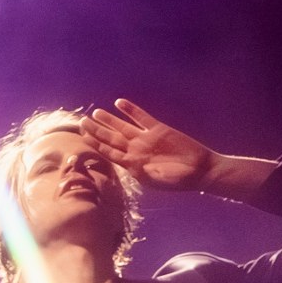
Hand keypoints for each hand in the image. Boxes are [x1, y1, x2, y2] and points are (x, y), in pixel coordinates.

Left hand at [79, 99, 219, 191]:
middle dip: (96, 130)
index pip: (109, 152)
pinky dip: (130, 110)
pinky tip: (119, 103)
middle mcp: (136, 150)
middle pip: (111, 138)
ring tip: (95, 112)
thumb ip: (143, 172)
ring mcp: (146, 139)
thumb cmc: (179, 179)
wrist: (200, 169)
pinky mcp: (159, 129)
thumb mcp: (158, 179)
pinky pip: (142, 118)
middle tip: (82, 122)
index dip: (96, 144)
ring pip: (123, 127)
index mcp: (132, 164)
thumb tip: (131, 166)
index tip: (83, 137)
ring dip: (109, 120)